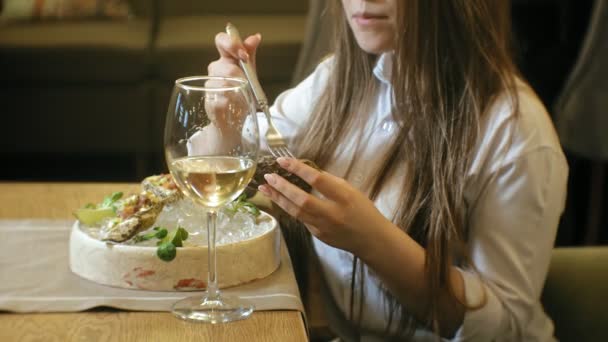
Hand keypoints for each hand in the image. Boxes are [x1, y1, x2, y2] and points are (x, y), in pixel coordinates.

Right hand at [204, 31, 261, 131]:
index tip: (243, 55)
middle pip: (224, 66)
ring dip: (237, 90)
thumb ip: (250, 55)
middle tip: (245, 84)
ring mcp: (209, 86)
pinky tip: (234, 106)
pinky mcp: (209, 103)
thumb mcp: (250, 73)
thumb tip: (256, 36)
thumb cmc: (242, 95)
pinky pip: (223, 99)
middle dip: (238, 75)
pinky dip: (233, 103)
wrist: (234, 120)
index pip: (221, 41)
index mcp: (225, 59)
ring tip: (241, 98)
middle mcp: (215, 70)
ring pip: (224, 83)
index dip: (231, 44)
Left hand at [257, 158, 391, 254]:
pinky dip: (289, 208)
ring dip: (278, 198)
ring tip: (264, 187)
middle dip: (282, 187)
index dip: (298, 169)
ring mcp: (323, 227)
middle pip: (302, 200)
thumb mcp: (351, 190)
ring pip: (295, 212)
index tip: (283, 160)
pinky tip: (279, 199)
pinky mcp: (318, 236)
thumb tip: (305, 172)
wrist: (370, 239)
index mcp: (344, 197)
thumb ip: (329, 182)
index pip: (317, 180)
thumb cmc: (363, 210)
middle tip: (268, 176)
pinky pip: (300, 219)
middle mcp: (332, 213)